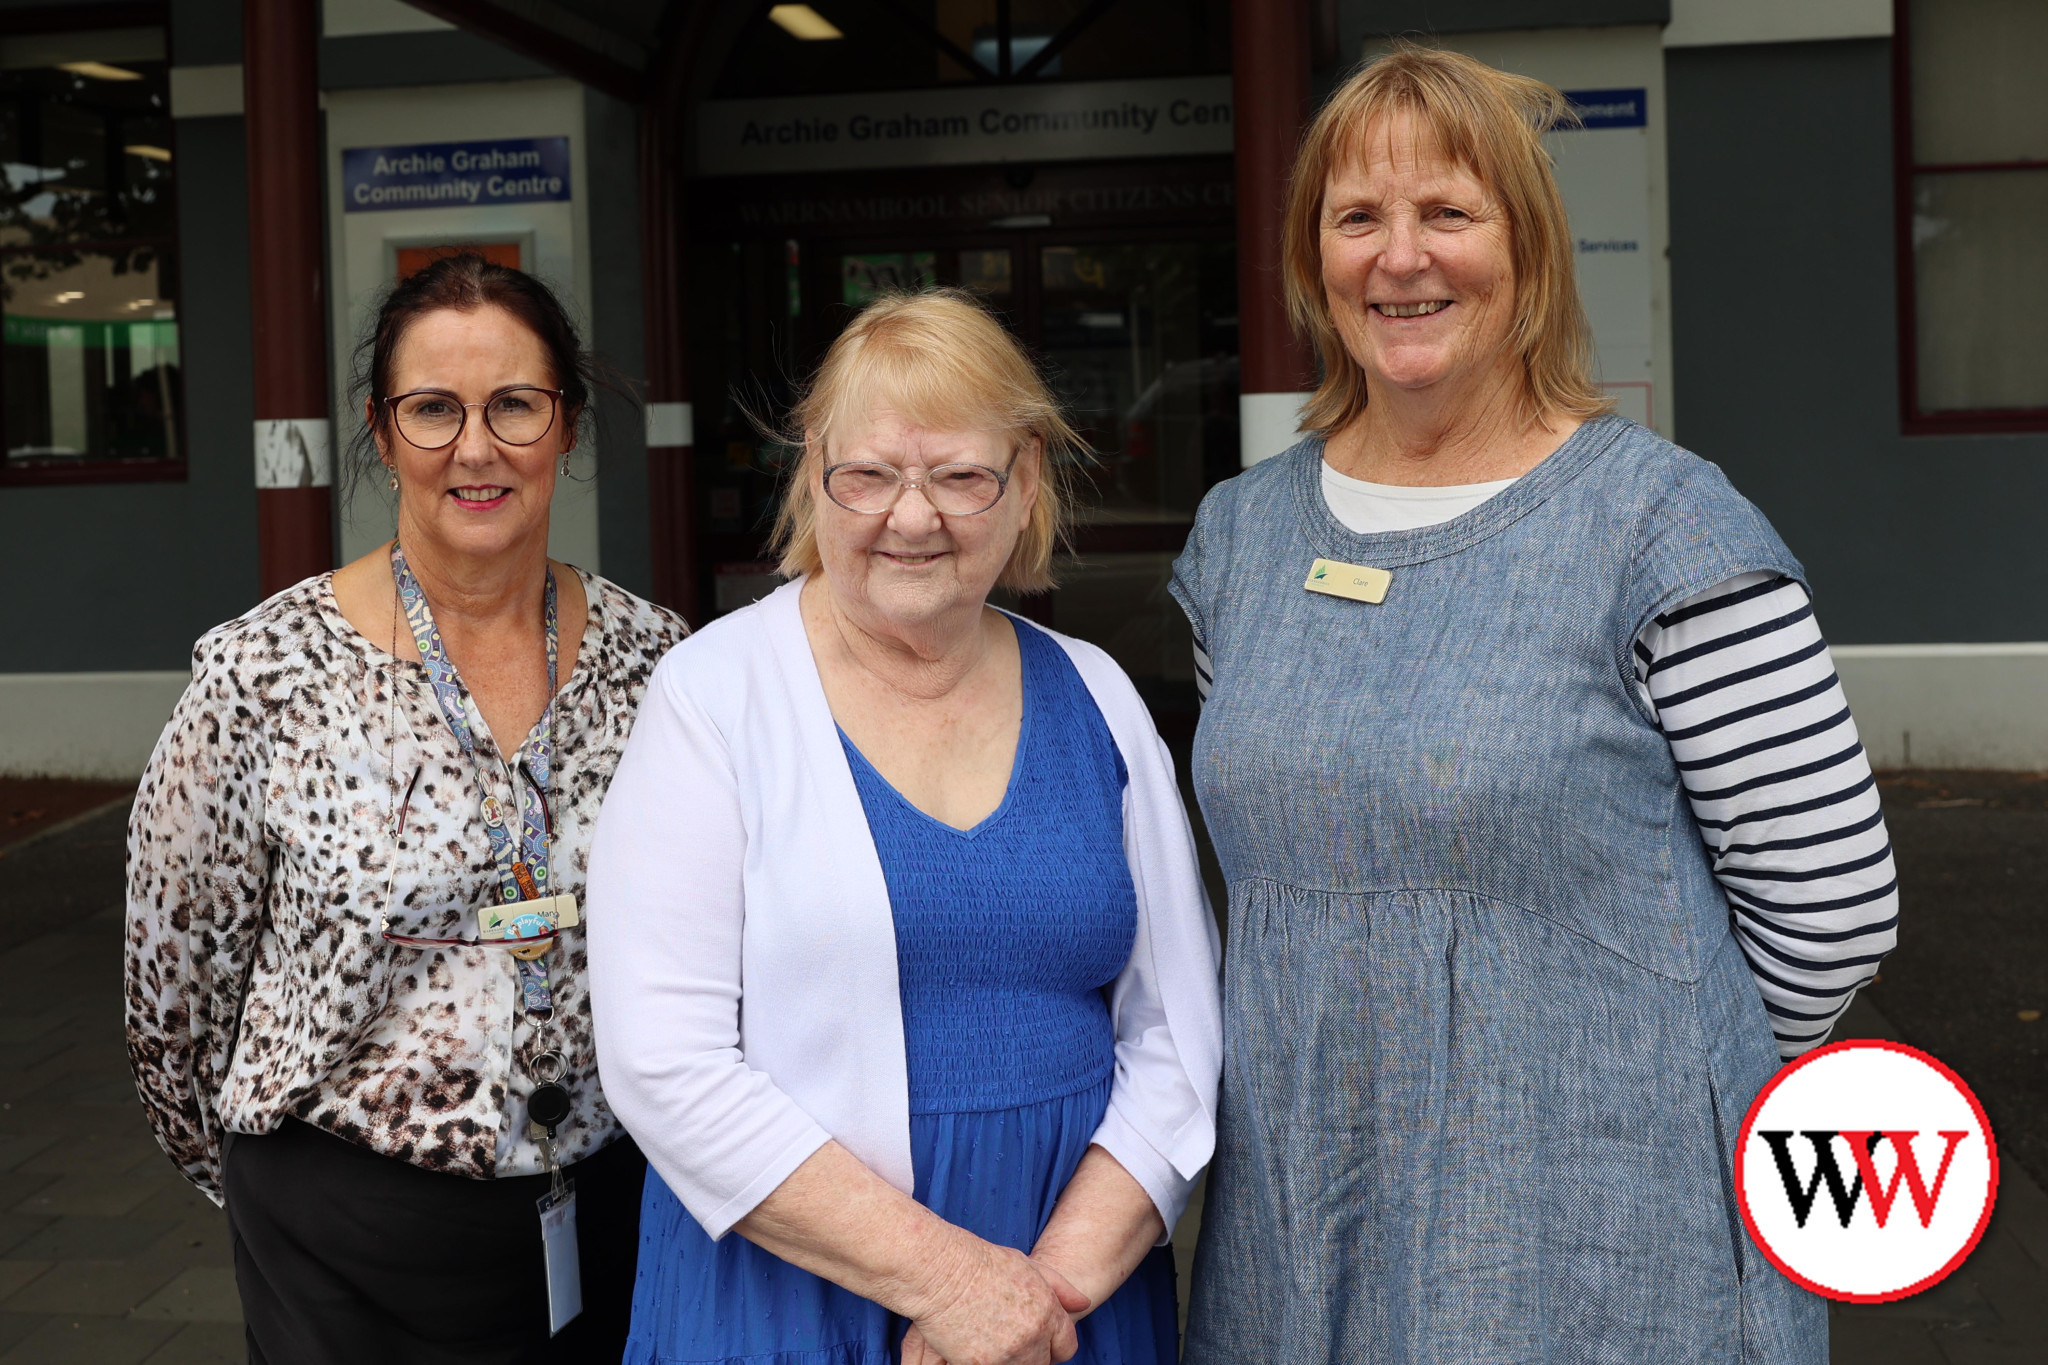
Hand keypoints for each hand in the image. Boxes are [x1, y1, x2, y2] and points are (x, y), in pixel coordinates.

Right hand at [910, 1242, 1090, 1364]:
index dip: (1052, 1345)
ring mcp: (1006, 1355)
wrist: (939, 1270)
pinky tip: (972, 1348)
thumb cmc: (980, 1262)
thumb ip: (1060, 1287)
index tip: (1037, 1340)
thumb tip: (1084, 1303)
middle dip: (1031, 1356)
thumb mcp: (1027, 1265)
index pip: (1066, 1347)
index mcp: (1047, 1312)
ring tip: (990, 1340)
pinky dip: (984, 1363)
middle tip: (1008, 1339)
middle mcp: (1032, 1336)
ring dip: (1009, 1361)